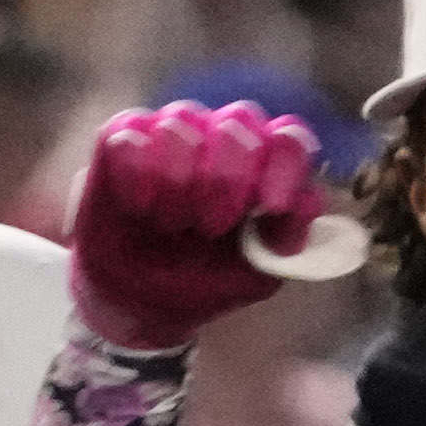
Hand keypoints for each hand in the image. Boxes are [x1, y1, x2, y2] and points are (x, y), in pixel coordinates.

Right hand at [65, 100, 335, 349]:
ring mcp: (172, 132)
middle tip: (210, 228)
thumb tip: (305, 199)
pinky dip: (135, 176)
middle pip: (238, 122)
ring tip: (172, 224)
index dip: (285, 164)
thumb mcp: (257, 274)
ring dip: (177, 182)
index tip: (270, 206)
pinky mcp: (120, 139)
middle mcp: (222, 136)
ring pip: (180, 123)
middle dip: (226, 179)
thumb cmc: (205, 279)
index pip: (289, 136)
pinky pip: (131, 136)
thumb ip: (287, 236)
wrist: (141, 303)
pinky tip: (139, 206)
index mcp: (265, 163)